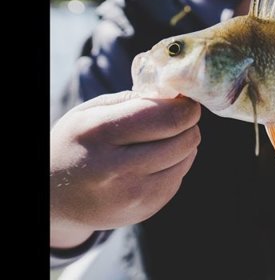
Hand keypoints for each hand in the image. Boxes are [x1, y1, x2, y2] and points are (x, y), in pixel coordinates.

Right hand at [50, 91, 200, 248]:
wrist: (55, 197)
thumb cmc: (77, 143)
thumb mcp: (90, 112)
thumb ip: (133, 99)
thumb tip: (176, 96)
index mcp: (100, 132)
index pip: (168, 117)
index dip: (186, 106)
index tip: (186, 100)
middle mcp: (116, 167)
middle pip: (183, 139)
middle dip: (189, 123)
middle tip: (180, 117)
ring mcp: (132, 194)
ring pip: (186, 159)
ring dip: (184, 144)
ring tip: (164, 138)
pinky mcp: (145, 209)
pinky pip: (178, 178)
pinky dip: (176, 164)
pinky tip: (155, 160)